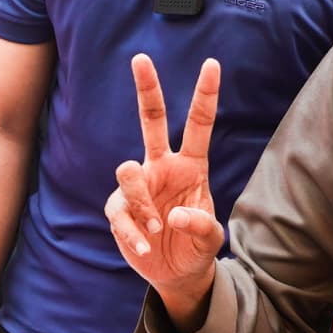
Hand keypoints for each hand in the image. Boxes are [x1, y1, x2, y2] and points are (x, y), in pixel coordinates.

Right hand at [105, 55, 225, 325]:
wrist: (177, 273)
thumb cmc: (197, 246)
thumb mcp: (210, 239)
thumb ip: (200, 226)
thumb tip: (174, 214)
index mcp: (191, 165)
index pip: (198, 124)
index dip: (205, 94)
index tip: (212, 64)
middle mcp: (162, 167)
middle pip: (151, 120)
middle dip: (147, 89)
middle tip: (141, 58)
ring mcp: (138, 187)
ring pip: (128, 171)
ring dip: (142, 202)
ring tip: (157, 229)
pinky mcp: (119, 210)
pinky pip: (119, 212)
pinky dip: (133, 233)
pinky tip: (145, 247)